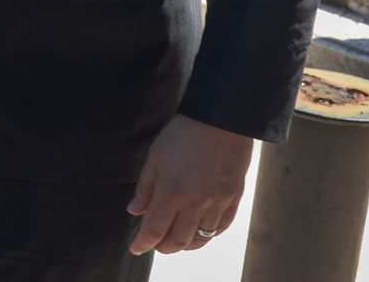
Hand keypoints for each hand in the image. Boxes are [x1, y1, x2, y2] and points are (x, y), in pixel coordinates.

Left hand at [126, 114, 252, 255]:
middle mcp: (196, 203)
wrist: (221, 121)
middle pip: (178, 241)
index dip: (143, 242)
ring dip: (185, 243)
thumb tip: (135, 210)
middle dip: (163, 247)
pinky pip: (220, 227)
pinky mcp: (233, 199)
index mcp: (172, 192)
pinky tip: (199, 231)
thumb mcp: (156, 157)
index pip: (155, 229)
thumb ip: (145, 188)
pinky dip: (208, 235)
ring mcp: (217, 203)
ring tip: (175, 238)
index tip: (136, 248)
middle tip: (155, 242)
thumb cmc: (184, 134)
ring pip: (200, 238)